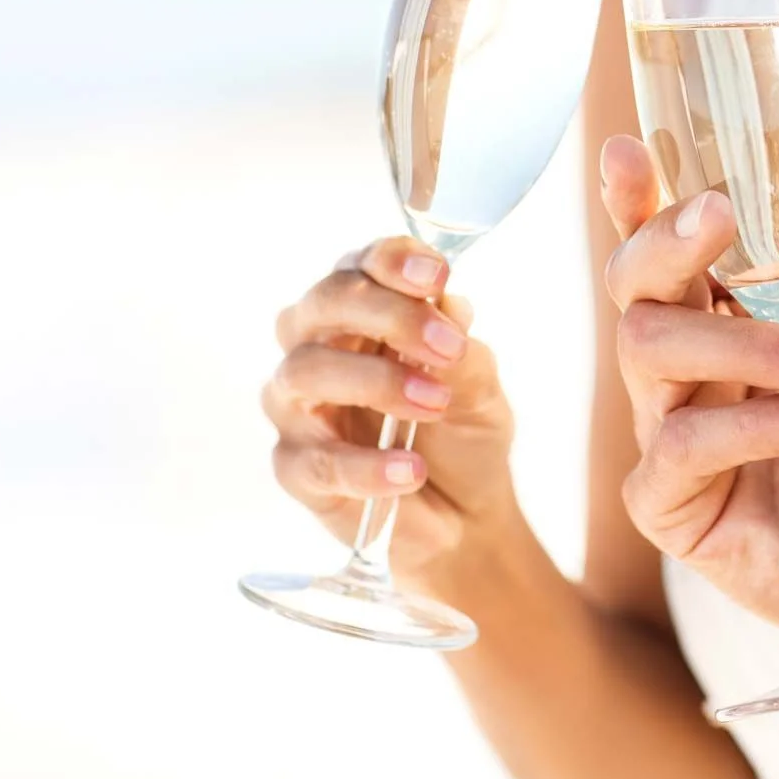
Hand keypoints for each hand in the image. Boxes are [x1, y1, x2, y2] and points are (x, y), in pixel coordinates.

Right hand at [264, 239, 516, 590]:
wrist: (466, 517)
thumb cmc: (464, 434)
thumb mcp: (483, 390)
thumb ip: (463, 351)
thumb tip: (448, 305)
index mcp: (365, 314)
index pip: (361, 266)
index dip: (392, 261)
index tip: (435, 277)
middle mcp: (320, 347)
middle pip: (324, 304)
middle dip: (387, 316)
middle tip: (446, 347)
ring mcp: (299, 406)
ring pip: (305, 371)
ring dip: (377, 382)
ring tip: (434, 404)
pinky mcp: (295, 467)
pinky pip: (312, 459)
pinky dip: (365, 465)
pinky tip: (410, 470)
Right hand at [601, 97, 778, 679]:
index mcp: (751, 309)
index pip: (674, 243)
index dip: (639, 196)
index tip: (633, 148)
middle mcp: (705, 366)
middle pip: (634, 286)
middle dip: (666, 242)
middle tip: (722, 217)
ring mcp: (686, 437)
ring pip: (648, 355)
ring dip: (742, 344)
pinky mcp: (683, 510)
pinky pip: (676, 450)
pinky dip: (750, 427)